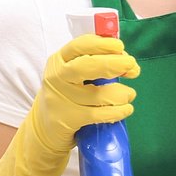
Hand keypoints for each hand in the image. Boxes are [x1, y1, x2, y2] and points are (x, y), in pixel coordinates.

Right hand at [0, 35, 140, 175]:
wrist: (42, 131)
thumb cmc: (66, 98)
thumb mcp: (72, 76)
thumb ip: (92, 64)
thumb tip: (124, 58)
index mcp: (58, 60)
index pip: (80, 45)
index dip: (103, 44)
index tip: (121, 47)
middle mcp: (56, 77)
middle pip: (89, 66)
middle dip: (116, 64)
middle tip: (133, 67)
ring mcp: (61, 99)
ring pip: (99, 93)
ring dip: (122, 93)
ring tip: (129, 95)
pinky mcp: (69, 120)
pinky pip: (100, 114)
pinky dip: (118, 112)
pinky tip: (126, 110)